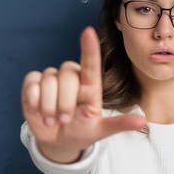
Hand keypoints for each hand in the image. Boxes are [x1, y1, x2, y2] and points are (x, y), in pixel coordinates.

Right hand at [21, 27, 146, 162]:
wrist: (57, 142)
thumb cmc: (81, 132)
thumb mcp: (99, 130)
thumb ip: (118, 124)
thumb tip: (142, 120)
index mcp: (90, 86)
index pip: (91, 63)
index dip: (89, 48)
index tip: (88, 31)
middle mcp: (72, 78)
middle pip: (66, 74)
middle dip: (64, 102)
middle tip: (64, 120)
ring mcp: (52, 79)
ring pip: (48, 80)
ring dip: (48, 106)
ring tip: (52, 119)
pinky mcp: (33, 83)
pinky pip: (31, 83)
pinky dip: (33, 100)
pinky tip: (38, 111)